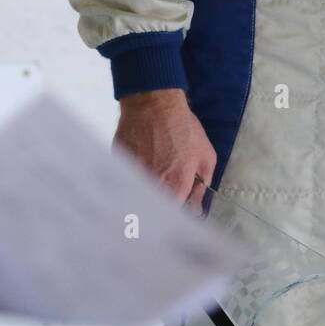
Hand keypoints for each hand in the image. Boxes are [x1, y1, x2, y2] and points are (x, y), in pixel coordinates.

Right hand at [113, 88, 216, 211]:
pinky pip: (125, 188)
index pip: (174, 221)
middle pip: (153, 216)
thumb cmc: (182, 128)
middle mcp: (152, 190)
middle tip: (164, 203)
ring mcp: (132, 181)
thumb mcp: (205, 155)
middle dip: (159, 216)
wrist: (152, 104)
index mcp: (175, 189)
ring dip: (143, 202)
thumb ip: (202, 186)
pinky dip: (130, 187)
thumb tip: (196, 208)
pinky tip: (136, 175)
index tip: (178, 216)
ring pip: (137, 203)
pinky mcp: (118, 171)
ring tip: (150, 188)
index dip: (176, 220)